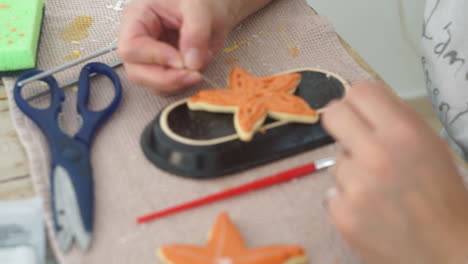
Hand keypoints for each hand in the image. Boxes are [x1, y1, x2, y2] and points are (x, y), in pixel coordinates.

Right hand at [118, 0, 270, 94]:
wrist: (212, 10)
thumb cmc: (201, 2)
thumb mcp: (200, 9)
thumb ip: (195, 32)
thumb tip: (191, 63)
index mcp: (136, 18)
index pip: (131, 47)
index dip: (155, 58)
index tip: (182, 60)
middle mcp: (137, 42)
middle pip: (136, 73)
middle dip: (167, 79)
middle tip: (195, 74)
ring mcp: (148, 60)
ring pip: (152, 85)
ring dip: (177, 83)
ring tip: (200, 63)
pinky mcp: (162, 71)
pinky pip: (167, 88)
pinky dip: (183, 84)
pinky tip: (197, 68)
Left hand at [322, 82, 467, 263]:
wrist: (448, 252)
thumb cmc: (442, 196)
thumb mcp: (429, 146)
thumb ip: (396, 120)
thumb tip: (360, 98)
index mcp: (404, 133)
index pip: (360, 91)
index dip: (360, 102)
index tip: (362, 114)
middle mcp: (376, 154)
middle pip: (333, 115)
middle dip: (343, 124)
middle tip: (356, 140)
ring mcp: (355, 186)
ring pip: (336, 161)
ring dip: (352, 171)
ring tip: (377, 190)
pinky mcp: (341, 214)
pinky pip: (333, 192)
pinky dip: (347, 200)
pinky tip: (369, 211)